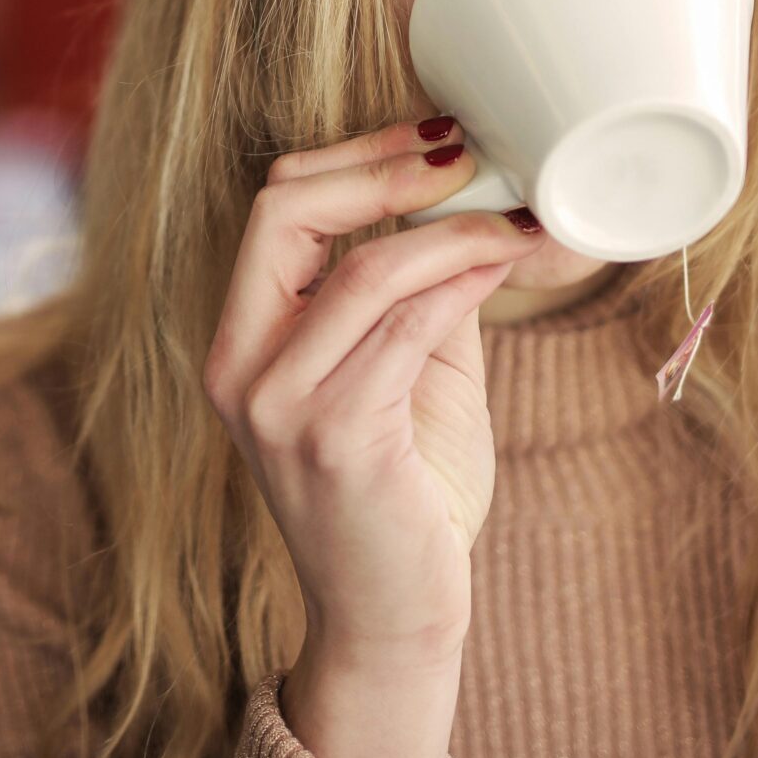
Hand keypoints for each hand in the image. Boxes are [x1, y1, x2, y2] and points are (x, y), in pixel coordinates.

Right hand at [203, 117, 542, 665]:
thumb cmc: (406, 494)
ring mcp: (277, 405)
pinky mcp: (332, 441)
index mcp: (241, 339)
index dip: (355, 156)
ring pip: (362, 269)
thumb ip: (417, 290)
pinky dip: (461, 281)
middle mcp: (240, 366)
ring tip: (517, 217)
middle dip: (385, 169)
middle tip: (470, 157)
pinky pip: (402, 329)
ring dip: (453, 229)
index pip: (274, 206)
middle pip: (286, 212)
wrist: (394, 621)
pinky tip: (505, 262)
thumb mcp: (405, 368)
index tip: (437, 137)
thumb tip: (482, 199)